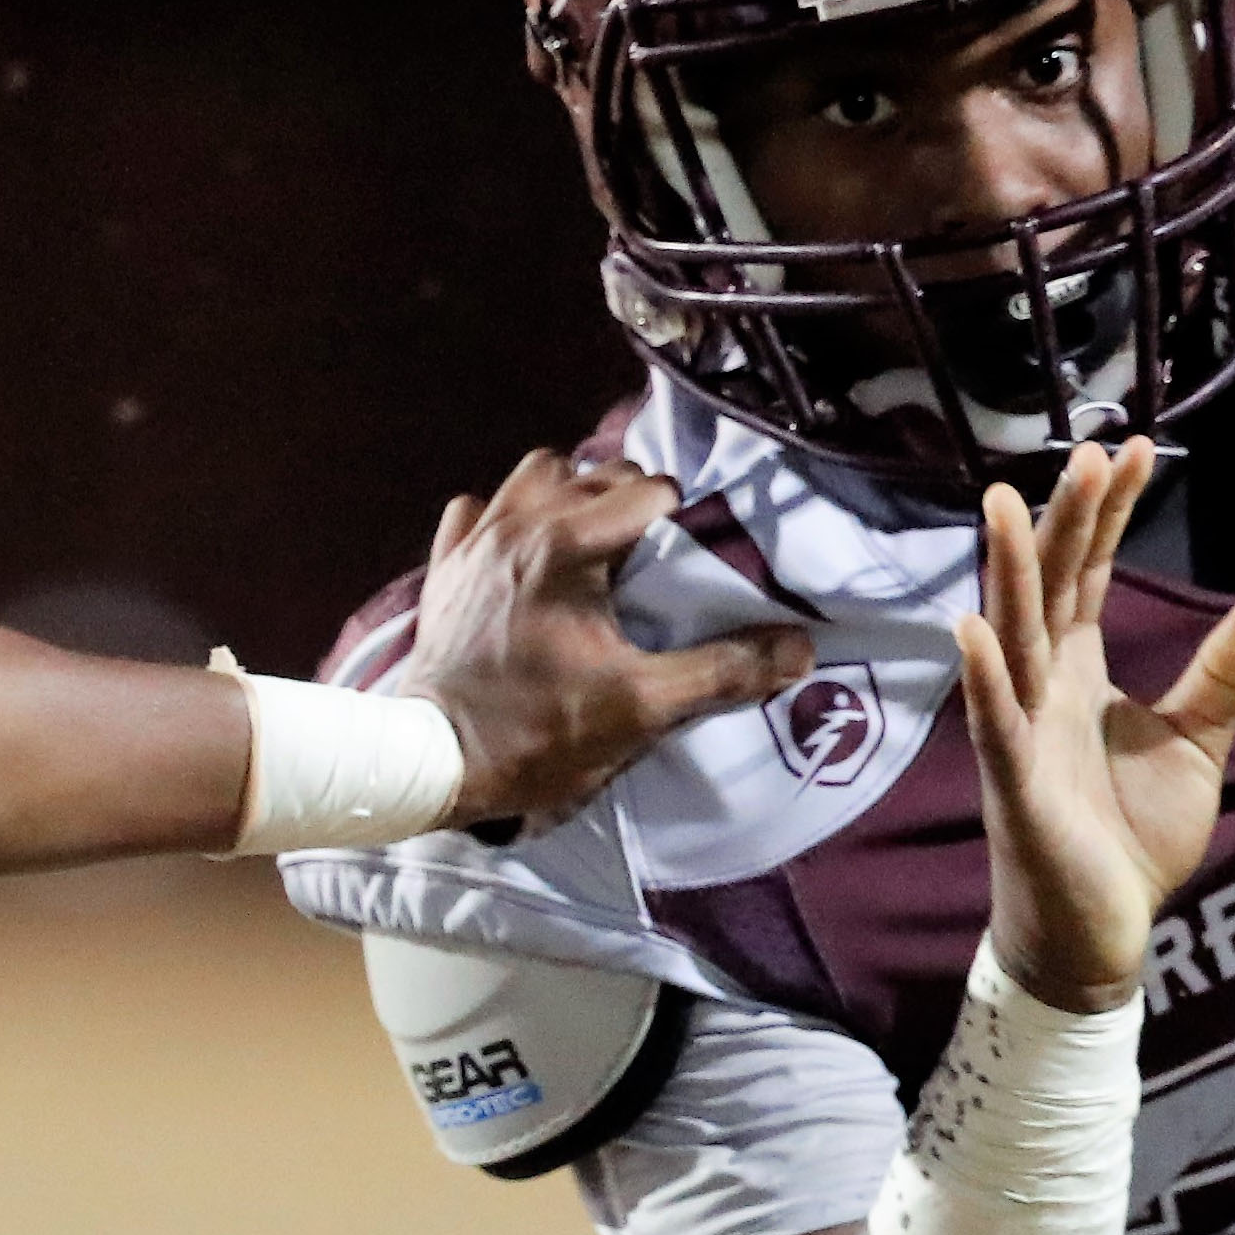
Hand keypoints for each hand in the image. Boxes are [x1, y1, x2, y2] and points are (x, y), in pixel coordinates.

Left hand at [398, 450, 814, 823]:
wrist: (436, 762)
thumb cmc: (540, 732)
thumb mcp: (643, 707)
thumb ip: (723, 671)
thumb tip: (798, 648)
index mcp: (570, 543)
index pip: (648, 489)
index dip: (679, 521)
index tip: (685, 563)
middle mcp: (519, 523)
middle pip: (595, 473)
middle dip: (630, 502)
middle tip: (648, 558)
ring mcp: (474, 540)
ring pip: (534, 475)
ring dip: (569, 495)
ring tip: (590, 544)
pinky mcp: (445, 567)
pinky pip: (478, 509)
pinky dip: (505, 519)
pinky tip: (523, 557)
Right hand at [959, 440, 1234, 1012]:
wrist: (1100, 935)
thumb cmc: (1131, 840)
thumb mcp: (1194, 747)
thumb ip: (1221, 680)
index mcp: (1077, 673)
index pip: (1087, 575)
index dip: (1105, 515)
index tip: (1130, 449)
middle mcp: (1040, 689)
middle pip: (1046, 588)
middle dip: (1061, 523)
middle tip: (1084, 453)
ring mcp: (1020, 734)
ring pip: (1011, 639)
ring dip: (1006, 574)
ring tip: (1005, 504)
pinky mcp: (1015, 789)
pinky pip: (995, 726)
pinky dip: (984, 678)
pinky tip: (972, 630)